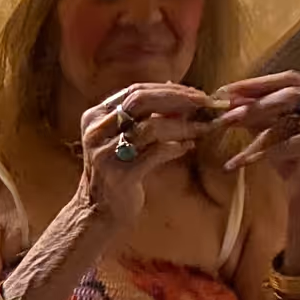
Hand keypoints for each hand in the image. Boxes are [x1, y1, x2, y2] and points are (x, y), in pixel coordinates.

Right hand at [75, 83, 209, 225]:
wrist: (99, 210)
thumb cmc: (117, 170)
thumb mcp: (121, 137)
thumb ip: (141, 115)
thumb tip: (173, 88)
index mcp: (95, 117)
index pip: (135, 91)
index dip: (170, 90)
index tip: (196, 94)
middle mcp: (96, 132)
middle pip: (141, 101)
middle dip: (179, 99)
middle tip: (205, 104)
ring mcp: (106, 154)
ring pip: (151, 127)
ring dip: (183, 125)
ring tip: (202, 128)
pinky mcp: (121, 174)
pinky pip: (157, 153)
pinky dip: (176, 147)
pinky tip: (187, 146)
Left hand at [214, 71, 299, 188]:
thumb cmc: (291, 159)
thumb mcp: (270, 129)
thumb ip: (255, 110)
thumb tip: (229, 95)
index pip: (292, 78)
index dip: (257, 83)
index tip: (226, 89)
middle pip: (291, 94)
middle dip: (254, 102)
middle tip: (224, 109)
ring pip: (289, 118)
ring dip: (253, 121)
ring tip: (226, 125)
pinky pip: (288, 146)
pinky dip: (260, 152)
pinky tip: (236, 162)